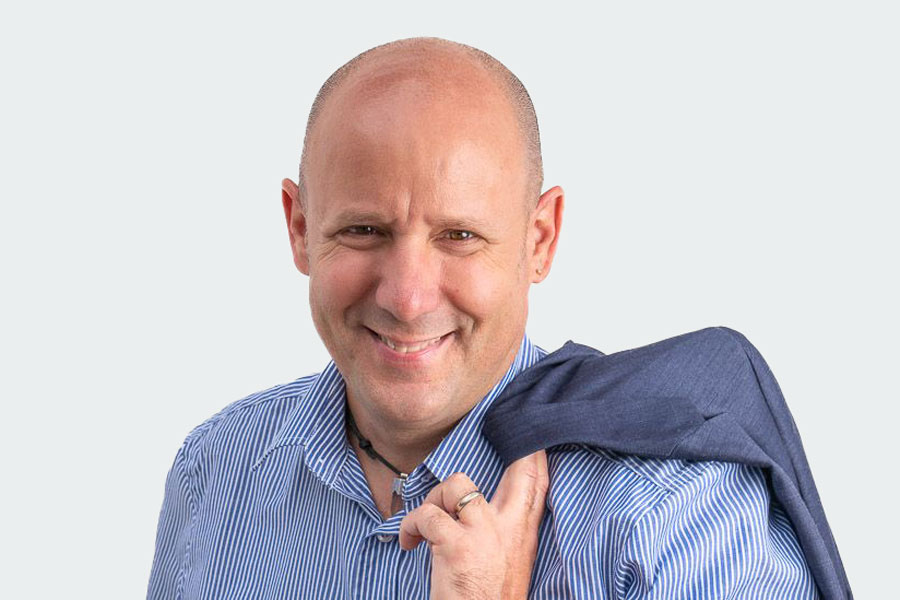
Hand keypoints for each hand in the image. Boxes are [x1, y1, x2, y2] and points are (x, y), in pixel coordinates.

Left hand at [399, 450, 548, 599]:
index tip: (527, 438)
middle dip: (507, 448)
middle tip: (490, 432)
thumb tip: (486, 501)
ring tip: (428, 521)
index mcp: (523, 534)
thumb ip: (505, 530)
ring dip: (435, 497)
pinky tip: (409, 543)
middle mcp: (509, 529)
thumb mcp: (509, 562)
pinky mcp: (457, 546)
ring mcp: (483, 535)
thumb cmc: (486, 599)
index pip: (538, 484)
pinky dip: (410, 525)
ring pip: (458, 484)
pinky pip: (427, 515)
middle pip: (520, 472)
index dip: (534, 454)